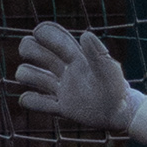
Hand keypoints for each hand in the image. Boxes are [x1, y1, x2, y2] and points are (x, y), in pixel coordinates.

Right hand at [13, 21, 146, 146]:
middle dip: (29, 48)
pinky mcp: (62, 107)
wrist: (121, 113)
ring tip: (27, 76)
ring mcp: (62, 89)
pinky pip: (39, 103)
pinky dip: (29, 101)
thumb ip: (97, 53)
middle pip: (38, 53)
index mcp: (76, 58)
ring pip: (34, 76)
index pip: (55, 39)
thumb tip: (85, 34)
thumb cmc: (116, 88)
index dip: (44, 33)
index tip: (38, 32)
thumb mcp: (108, 69)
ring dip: (26, 74)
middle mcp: (66, 71)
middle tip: (27, 52)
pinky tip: (28, 99)